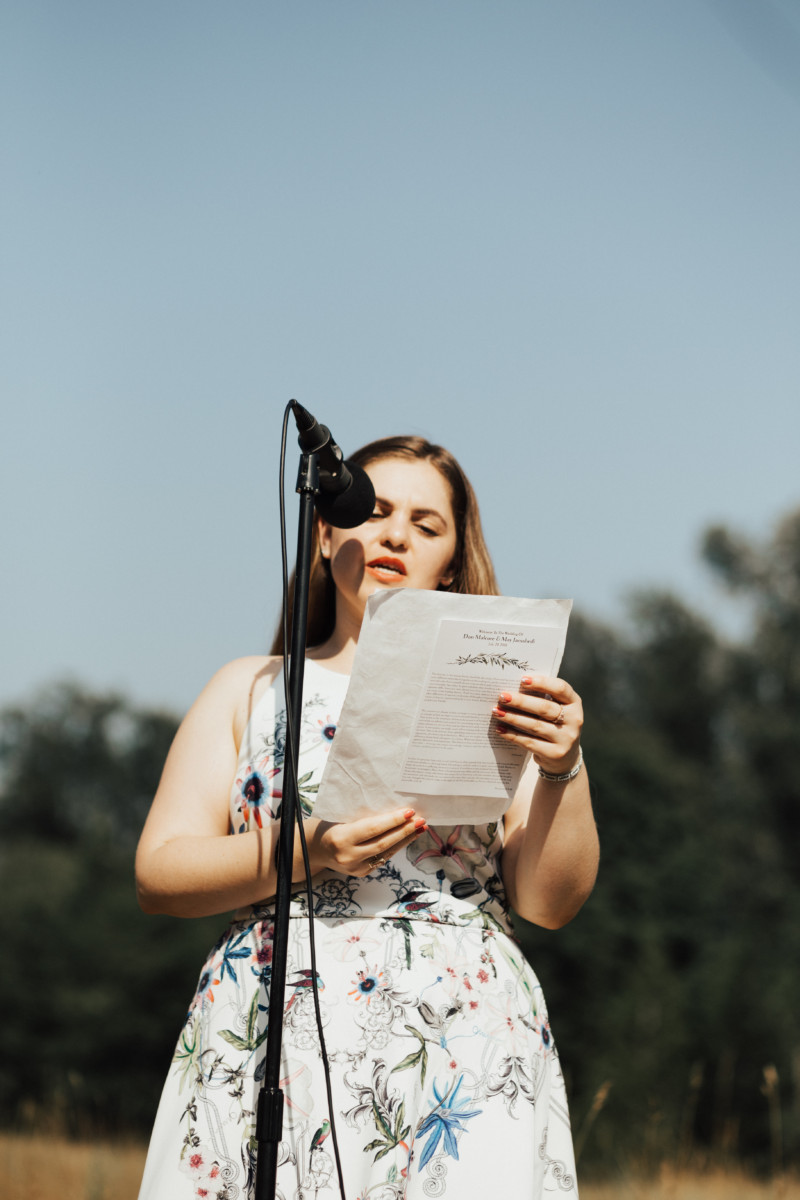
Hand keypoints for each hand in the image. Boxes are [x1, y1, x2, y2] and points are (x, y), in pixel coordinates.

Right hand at [306, 808, 427, 877]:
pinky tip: (407, 838)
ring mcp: (355, 867)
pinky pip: (383, 858)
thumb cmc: (330, 828)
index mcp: (341, 838)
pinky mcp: (361, 873)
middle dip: (404, 831)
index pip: (373, 829)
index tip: (409, 812)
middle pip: (383, 843)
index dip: (393, 821)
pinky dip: (396, 847)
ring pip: (386, 852)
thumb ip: (364, 819)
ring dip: (405, 840)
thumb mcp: (342, 819)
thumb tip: (393, 812)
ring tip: (420, 828)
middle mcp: (349, 856)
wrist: (316, 849)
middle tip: (420, 820)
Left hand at [492, 674, 582, 776]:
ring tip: (497, 711)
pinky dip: (513, 735)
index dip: (542, 683)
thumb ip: (542, 698)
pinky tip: (500, 728)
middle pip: (544, 708)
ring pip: (535, 726)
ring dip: (513, 717)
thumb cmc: (554, 724)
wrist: (565, 757)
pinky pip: (530, 742)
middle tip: (502, 696)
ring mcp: (566, 739)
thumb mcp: (556, 709)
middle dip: (521, 701)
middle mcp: (574, 720)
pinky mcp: (555, 754)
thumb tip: (512, 688)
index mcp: (574, 703)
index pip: (561, 688)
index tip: (522, 679)